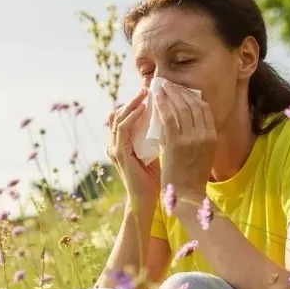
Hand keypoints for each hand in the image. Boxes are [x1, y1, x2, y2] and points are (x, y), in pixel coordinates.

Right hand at [106, 88, 160, 214]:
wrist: (148, 200)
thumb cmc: (156, 178)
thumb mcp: (157, 152)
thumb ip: (159, 138)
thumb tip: (174, 120)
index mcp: (123, 144)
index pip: (124, 117)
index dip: (135, 103)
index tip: (152, 93)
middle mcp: (115, 144)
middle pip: (118, 113)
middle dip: (133, 99)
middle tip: (147, 88)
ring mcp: (114, 148)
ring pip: (118, 117)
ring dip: (132, 103)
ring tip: (145, 93)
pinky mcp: (119, 154)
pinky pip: (122, 128)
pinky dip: (132, 116)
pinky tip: (143, 109)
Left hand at [155, 81, 217, 205]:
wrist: (185, 194)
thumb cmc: (191, 175)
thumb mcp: (204, 153)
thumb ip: (200, 136)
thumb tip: (188, 117)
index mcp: (212, 137)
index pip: (204, 108)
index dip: (192, 96)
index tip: (182, 91)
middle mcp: (204, 136)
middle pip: (192, 105)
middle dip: (179, 91)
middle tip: (168, 84)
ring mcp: (190, 139)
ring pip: (180, 108)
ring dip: (170, 94)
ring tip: (161, 87)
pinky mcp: (175, 144)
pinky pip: (168, 118)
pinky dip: (162, 105)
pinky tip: (156, 99)